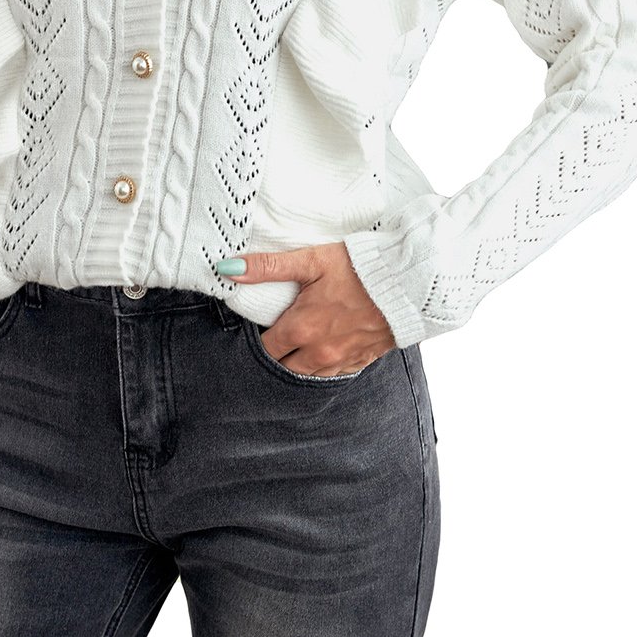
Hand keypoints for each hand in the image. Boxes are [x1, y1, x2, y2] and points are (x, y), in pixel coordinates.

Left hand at [221, 242, 396, 376]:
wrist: (409, 282)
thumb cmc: (359, 268)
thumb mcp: (311, 261)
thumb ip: (268, 267)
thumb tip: (227, 268)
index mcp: (301, 330)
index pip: (264, 349)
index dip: (256, 341)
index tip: (254, 330)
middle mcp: (318, 353)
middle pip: (283, 368)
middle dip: (275, 357)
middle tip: (273, 339)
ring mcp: (342, 360)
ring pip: (308, 375)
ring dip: (298, 364)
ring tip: (295, 347)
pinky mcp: (362, 361)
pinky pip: (335, 374)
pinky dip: (324, 367)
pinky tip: (323, 352)